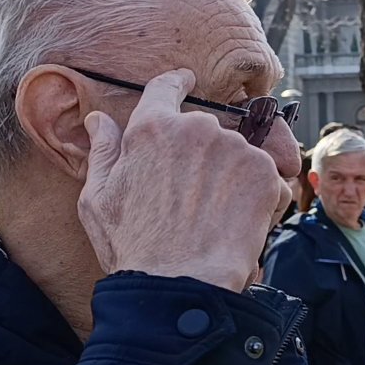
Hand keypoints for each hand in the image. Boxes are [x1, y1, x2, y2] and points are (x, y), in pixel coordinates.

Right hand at [79, 69, 284, 291]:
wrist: (181, 283)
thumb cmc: (134, 247)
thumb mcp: (98, 199)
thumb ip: (103, 152)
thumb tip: (98, 120)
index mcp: (152, 128)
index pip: (166, 88)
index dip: (176, 83)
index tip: (186, 81)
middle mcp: (197, 129)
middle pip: (204, 129)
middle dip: (202, 155)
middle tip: (191, 197)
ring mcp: (235, 149)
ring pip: (236, 154)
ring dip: (230, 177)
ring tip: (212, 216)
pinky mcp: (265, 173)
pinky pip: (266, 177)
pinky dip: (257, 197)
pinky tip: (236, 223)